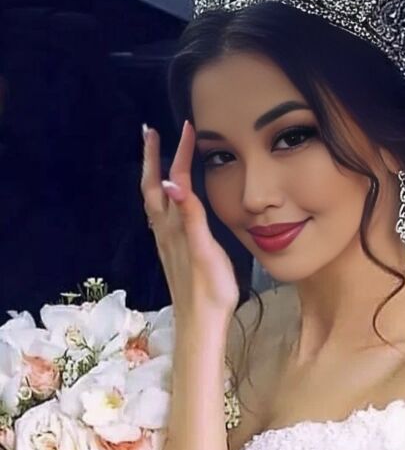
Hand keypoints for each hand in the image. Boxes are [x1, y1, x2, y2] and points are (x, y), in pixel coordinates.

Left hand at [141, 119, 239, 319]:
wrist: (200, 323)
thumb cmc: (208, 289)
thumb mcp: (204, 249)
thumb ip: (190, 215)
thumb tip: (172, 181)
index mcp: (175, 225)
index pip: (176, 179)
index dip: (181, 152)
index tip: (188, 126)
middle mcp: (166, 230)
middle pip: (153, 186)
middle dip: (152, 157)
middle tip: (151, 132)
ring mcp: (167, 242)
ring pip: (155, 201)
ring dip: (154, 175)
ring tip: (156, 158)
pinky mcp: (173, 252)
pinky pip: (161, 215)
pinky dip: (162, 197)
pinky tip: (167, 201)